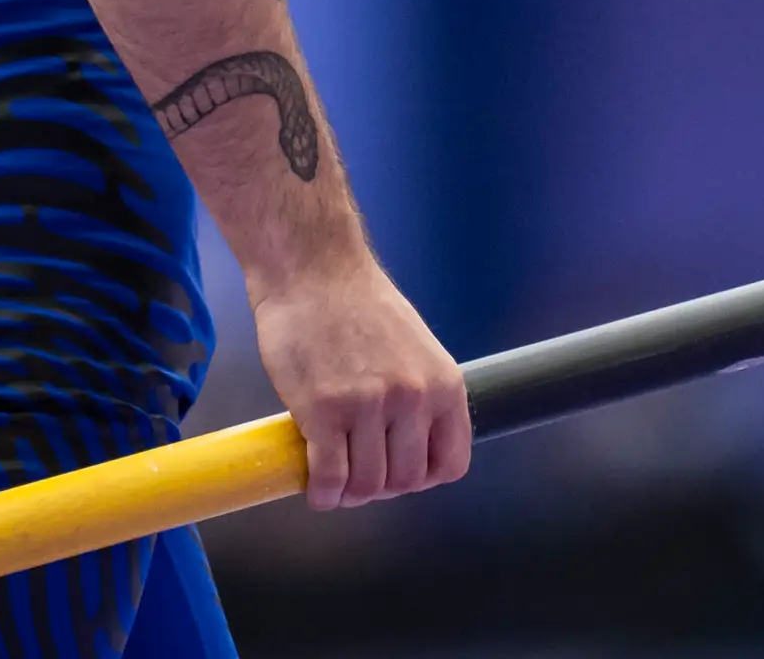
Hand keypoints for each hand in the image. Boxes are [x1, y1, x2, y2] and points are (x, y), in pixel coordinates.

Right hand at [247, 252, 470, 510]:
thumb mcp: (414, 348)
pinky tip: (316, 487)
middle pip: (405, 482)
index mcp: (443, 384)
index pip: (451, 464)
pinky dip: (322, 494)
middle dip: (380, 488)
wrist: (312, 268)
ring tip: (333, 479)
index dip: (422, 478)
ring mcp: (369, 406)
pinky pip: (330, 478)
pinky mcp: (324, 411)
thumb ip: (419, 394)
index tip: (398, 471)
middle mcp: (414, 399)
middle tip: (356, 473)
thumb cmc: (357, 303)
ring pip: (367, 486)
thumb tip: (409, 443)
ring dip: (349, 493)